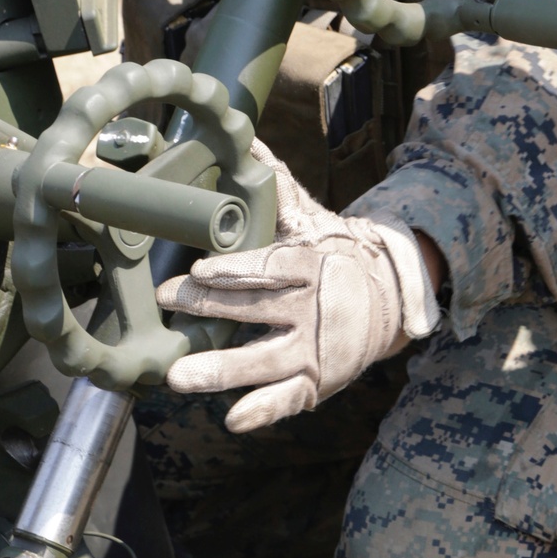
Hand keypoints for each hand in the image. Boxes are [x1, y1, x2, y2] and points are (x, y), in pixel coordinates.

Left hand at [157, 142, 439, 430]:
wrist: (389, 298)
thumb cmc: (335, 254)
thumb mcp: (312, 219)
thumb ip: (277, 188)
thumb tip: (248, 139)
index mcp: (310, 264)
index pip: (270, 266)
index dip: (235, 269)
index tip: (199, 268)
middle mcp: (311, 308)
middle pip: (257, 309)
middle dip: (210, 307)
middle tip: (167, 302)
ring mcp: (313, 348)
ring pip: (265, 361)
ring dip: (222, 370)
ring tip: (177, 376)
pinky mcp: (316, 381)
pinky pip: (288, 400)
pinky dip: (263, 410)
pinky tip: (233, 418)